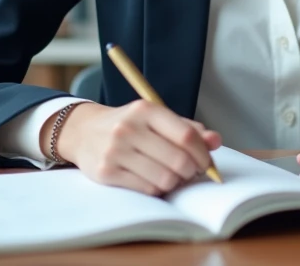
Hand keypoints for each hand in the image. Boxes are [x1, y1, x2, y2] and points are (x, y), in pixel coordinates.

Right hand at [50, 101, 221, 195]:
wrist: (84, 131)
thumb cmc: (129, 125)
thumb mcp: (156, 118)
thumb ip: (187, 128)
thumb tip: (216, 141)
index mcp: (146, 110)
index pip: (186, 136)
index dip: (203, 154)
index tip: (206, 163)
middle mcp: (129, 128)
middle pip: (179, 161)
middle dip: (191, 171)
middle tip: (190, 172)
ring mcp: (116, 151)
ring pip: (165, 179)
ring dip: (175, 182)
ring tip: (171, 176)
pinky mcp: (106, 172)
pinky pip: (147, 190)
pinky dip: (157, 189)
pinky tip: (153, 180)